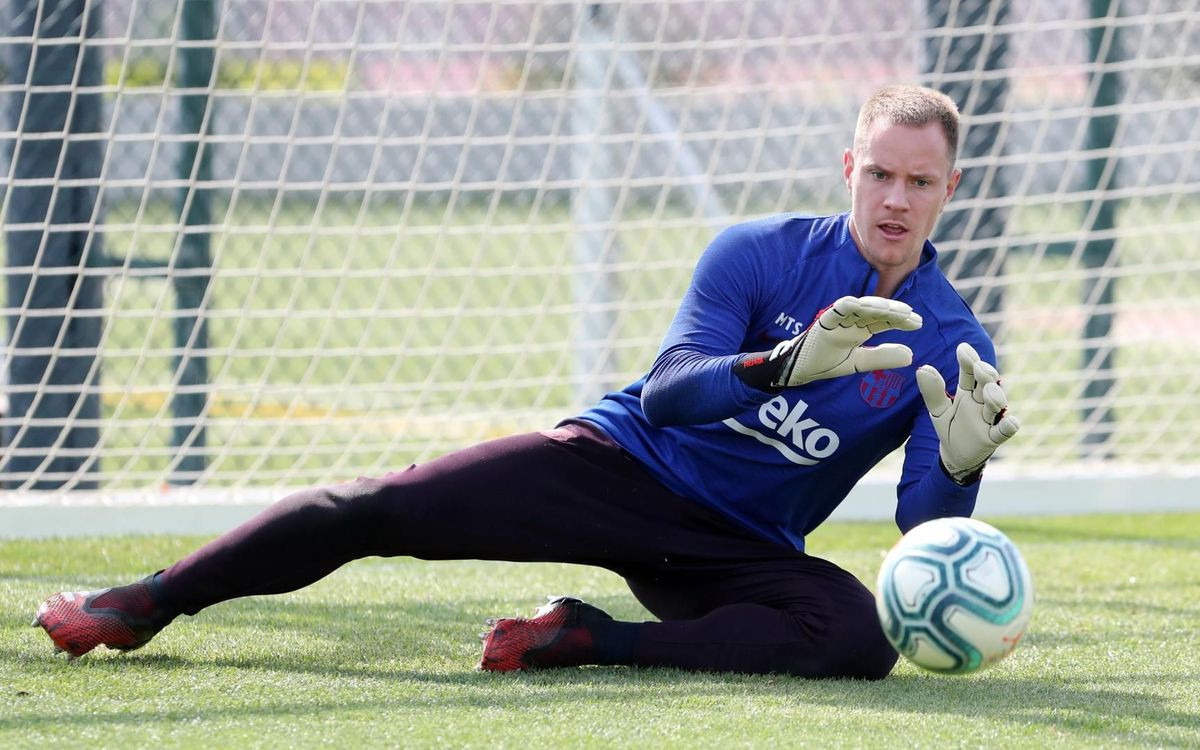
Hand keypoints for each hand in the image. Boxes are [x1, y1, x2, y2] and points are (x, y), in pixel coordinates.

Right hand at [769, 296, 922, 387]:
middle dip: (893, 311)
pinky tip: (858, 304)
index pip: (883, 321)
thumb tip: (911, 355)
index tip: (918, 323)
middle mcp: (850, 321)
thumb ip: (882, 358)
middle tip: (912, 314)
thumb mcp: (859, 363)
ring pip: (859, 307)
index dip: (900, 320)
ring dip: (875, 306)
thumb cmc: (826, 363)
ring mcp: (837, 320)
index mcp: (859, 329)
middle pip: (874, 311)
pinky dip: (845, 305)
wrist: (800, 371)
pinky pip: (835, 311)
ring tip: (893, 309)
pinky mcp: (823, 323)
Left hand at [916, 342, 1020, 483]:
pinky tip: (1010, 421)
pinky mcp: (993, 438)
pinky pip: (1004, 431)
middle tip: (978, 367)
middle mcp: (980, 402)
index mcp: (967, 392)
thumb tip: (922, 368)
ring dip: (995, 397)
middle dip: (985, 374)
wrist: (955, 456)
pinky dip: (1008, 426)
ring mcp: (988, 419)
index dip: (968, 360)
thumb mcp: (938, 410)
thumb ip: (932, 392)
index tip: (962, 348)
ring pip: (996, 404)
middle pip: (987, 384)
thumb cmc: (950, 427)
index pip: (969, 373)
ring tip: (989, 391)